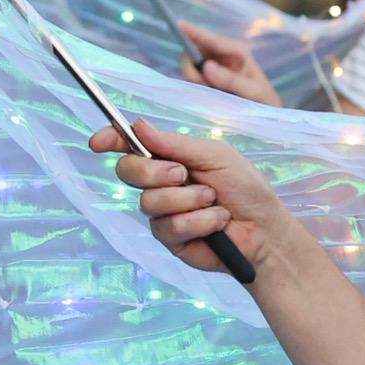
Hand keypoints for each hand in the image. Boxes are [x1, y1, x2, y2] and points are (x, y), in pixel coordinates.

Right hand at [93, 118, 282, 276]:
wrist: (265, 230)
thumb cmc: (246, 189)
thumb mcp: (216, 156)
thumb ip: (176, 144)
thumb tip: (138, 125)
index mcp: (170, 159)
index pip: (131, 147)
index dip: (111, 141)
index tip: (98, 142)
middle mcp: (161, 185)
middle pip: (128, 172)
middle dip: (154, 172)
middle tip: (184, 174)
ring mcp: (163, 213)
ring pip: (150, 201)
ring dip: (189, 200)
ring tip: (214, 202)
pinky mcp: (170, 239)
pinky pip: (169, 226)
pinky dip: (199, 222)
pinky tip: (216, 223)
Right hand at [177, 21, 278, 105]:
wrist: (265, 111)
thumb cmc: (264, 99)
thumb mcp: (254, 91)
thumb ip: (231, 80)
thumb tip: (206, 67)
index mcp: (236, 50)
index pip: (211, 40)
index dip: (193, 32)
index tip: (179, 25)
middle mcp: (220, 54)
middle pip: (192, 52)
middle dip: (192, 70)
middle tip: (204, 86)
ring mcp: (211, 66)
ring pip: (189, 68)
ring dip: (195, 82)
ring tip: (214, 94)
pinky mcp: (205, 78)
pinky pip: (192, 79)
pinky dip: (196, 88)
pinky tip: (211, 96)